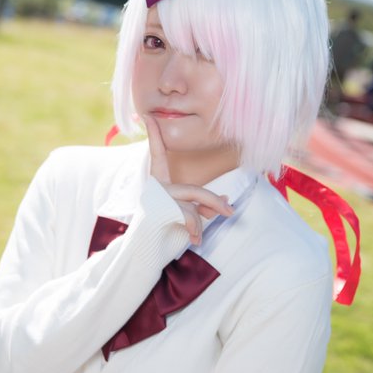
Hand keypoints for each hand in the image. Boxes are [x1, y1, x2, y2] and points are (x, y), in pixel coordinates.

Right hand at [144, 115, 233, 244]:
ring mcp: (155, 198)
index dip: (154, 136)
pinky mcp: (157, 209)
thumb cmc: (162, 236)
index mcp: (158, 185)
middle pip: (194, 189)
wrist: (141, 256)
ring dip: (201, 222)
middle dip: (214, 202)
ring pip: (192, 203)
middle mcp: (155, 188)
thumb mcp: (184, 218)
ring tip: (198, 239)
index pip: (157, 155)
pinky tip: (193, 241)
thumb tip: (227, 201)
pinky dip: (195, 229)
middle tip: (230, 212)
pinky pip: (188, 215)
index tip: (148, 116)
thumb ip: (202, 208)